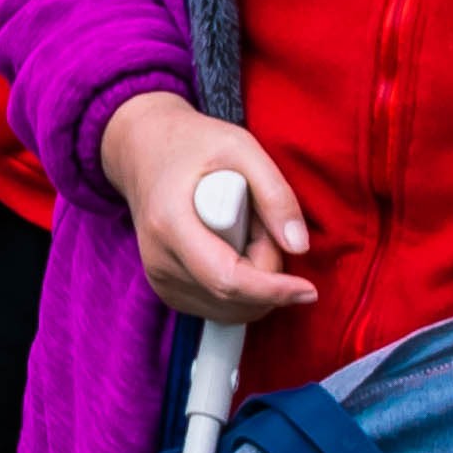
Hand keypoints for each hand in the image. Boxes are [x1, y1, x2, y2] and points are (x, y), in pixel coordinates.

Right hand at [98, 93, 316, 326]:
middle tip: (262, 223)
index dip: (272, 290)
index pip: (226, 279)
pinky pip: (220, 308)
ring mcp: (160, 280)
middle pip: (234, 297)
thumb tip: (299, 246)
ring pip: (231, 308)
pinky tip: (230, 249)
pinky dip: (240, 288)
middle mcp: (159, 261)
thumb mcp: (240, 147)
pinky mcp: (167, 291)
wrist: (143, 151)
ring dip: (254, 279)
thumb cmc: (191, 144)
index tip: (308, 290)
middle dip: (267, 270)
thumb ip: (274, 193)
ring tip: (242, 230)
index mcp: (170, 224)